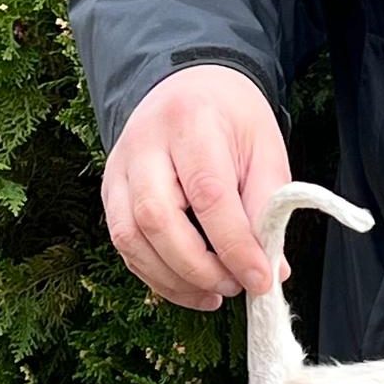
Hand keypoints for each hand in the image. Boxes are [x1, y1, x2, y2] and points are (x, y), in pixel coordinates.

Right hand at [102, 65, 289, 310]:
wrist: (190, 88)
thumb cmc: (232, 121)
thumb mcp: (265, 151)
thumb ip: (268, 207)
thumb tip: (273, 269)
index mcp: (191, 124)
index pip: (208, 195)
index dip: (235, 246)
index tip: (261, 280)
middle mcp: (145, 145)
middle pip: (157, 219)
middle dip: (199, 268)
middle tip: (236, 286)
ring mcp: (120, 169)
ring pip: (131, 238)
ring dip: (174, 280)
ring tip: (215, 294)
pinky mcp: (110, 192)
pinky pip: (125, 245)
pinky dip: (156, 276)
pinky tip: (190, 288)